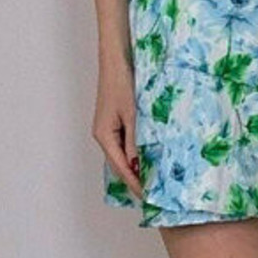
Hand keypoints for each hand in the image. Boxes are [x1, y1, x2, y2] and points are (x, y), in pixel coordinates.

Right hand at [94, 61, 142, 198]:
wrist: (116, 61)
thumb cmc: (122, 84)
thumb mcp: (133, 114)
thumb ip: (136, 140)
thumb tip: (140, 164)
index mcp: (104, 135)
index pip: (121, 167)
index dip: (134, 182)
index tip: (147, 195)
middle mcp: (104, 135)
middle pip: (120, 164)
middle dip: (136, 177)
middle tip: (153, 192)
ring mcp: (109, 129)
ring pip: (123, 154)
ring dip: (137, 166)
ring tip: (154, 178)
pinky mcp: (115, 122)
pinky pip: (125, 144)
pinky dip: (137, 152)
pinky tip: (149, 156)